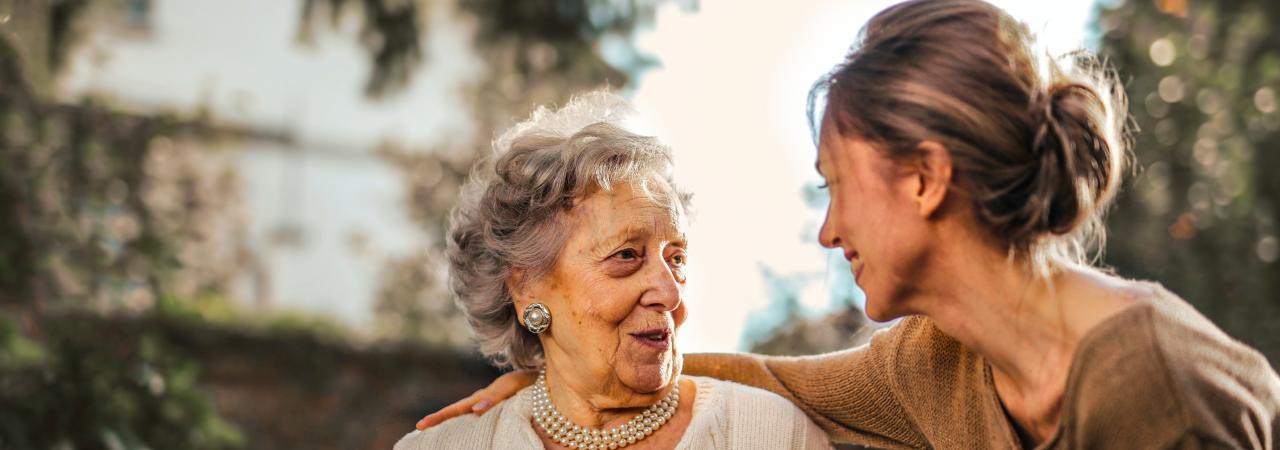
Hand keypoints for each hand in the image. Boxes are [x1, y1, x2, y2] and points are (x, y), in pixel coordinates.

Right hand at [416, 369, 536, 429]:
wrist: (549, 377)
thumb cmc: (531, 380)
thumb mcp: (513, 385)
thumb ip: (494, 396)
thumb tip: (474, 411)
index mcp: (484, 397)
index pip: (457, 408)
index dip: (439, 417)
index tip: (421, 425)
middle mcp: (485, 402)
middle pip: (458, 413)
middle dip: (440, 421)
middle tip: (419, 429)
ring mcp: (492, 406)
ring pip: (469, 416)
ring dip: (454, 425)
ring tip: (437, 436)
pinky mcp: (503, 410)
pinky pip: (485, 419)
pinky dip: (473, 426)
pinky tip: (469, 435)